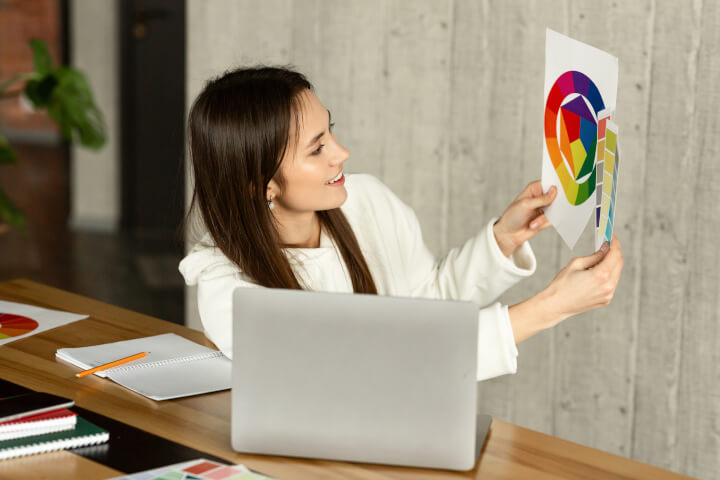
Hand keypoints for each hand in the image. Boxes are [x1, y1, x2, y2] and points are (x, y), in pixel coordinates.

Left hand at [493, 181, 556, 256]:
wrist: (510, 233)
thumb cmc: (513, 216)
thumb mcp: (525, 205)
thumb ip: (541, 199)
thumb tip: (554, 189)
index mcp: (536, 188)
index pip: (550, 182)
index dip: (557, 185)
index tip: (564, 189)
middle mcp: (542, 196)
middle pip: (558, 196)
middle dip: (555, 204)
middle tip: (548, 210)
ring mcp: (546, 207)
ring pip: (556, 209)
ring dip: (544, 218)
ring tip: (532, 223)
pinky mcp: (548, 218)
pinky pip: (555, 219)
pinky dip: (545, 223)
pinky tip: (534, 225)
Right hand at [507, 236, 623, 342]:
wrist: (556, 305)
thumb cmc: (562, 285)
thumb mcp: (576, 264)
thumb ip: (594, 256)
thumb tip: (604, 249)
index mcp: (600, 275)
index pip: (615, 254)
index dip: (615, 243)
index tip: (612, 238)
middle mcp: (608, 286)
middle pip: (619, 263)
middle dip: (614, 253)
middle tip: (606, 246)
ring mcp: (608, 294)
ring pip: (617, 274)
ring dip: (611, 264)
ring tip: (599, 260)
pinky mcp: (606, 300)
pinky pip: (612, 284)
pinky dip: (608, 276)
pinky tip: (597, 273)